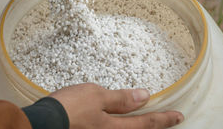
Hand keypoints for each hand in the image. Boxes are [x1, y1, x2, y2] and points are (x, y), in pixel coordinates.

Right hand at [50, 83, 183, 128]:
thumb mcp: (97, 96)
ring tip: (148, 119)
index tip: (178, 115)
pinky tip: (119, 119)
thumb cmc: (69, 108)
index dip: (164, 119)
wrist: (43, 122)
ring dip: (139, 125)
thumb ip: (121, 99)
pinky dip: (122, 124)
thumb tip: (144, 97)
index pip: (146, 123)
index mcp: (115, 128)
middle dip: (156, 126)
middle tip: (170, 120)